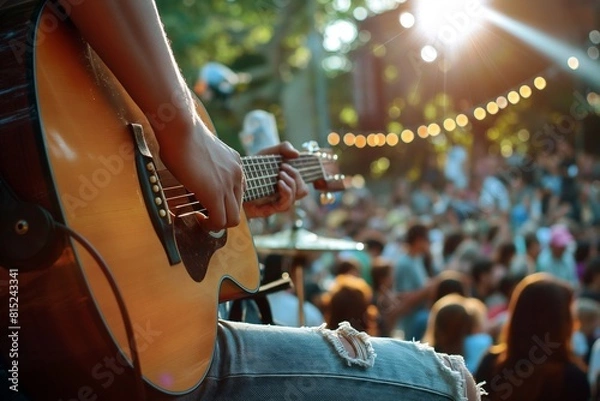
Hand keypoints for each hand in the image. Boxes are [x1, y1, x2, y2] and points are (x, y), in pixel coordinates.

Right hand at [159, 115, 243, 230]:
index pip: (239, 192)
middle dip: (223, 215)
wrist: (181, 126)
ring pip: (233, 218)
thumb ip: (207, 164)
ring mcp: (228, 184)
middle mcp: (237, 174)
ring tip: (203, 220)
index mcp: (235, 163)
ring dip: (217, 224)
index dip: (225, 202)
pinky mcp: (215, 193)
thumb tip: (194, 172)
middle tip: (206, 215)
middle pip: (238, 208)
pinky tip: (199, 219)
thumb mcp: (203, 151)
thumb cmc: (182, 133)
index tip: (209, 203)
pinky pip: (220, 220)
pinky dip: (211, 225)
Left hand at [243, 142, 308, 218]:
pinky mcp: (267, 210)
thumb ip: (283, 148)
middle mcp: (282, 195)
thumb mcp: (267, 153)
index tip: (286, 163)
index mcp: (285, 184)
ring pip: (294, 199)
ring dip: (291, 185)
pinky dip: (286, 193)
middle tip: (283, 168)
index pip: (302, 185)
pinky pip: (284, 206)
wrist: (232, 178)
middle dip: (296, 178)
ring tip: (280, 175)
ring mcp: (276, 203)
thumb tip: (297, 154)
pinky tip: (279, 183)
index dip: (299, 175)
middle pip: (302, 191)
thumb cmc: (251, 168)